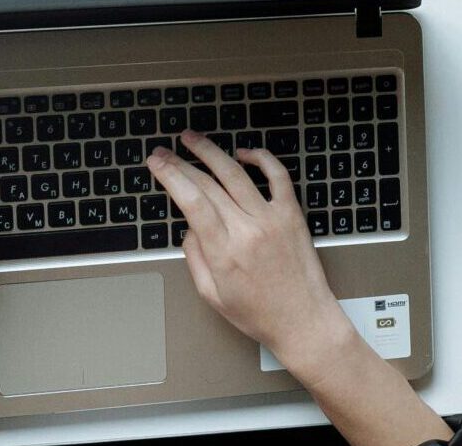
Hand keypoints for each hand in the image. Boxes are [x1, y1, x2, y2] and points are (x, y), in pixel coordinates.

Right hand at [149, 133, 352, 366]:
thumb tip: (189, 227)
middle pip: (208, 184)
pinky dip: (261, 158)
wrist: (304, 321)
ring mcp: (273, 219)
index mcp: (225, 252)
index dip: (170, 176)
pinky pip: (278, 176)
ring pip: (237, 173)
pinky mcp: (293, 215)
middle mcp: (248, 230)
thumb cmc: (260, 314)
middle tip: (164, 152)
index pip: (191, 201)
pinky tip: (244, 153)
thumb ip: (195, 257)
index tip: (156, 163)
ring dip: (211, 152)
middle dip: (181, 163)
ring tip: (192, 140)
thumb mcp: (212, 295)